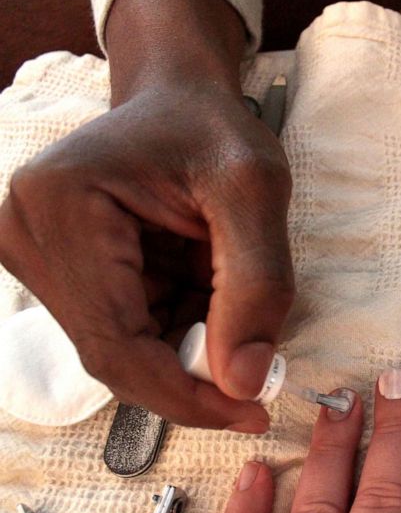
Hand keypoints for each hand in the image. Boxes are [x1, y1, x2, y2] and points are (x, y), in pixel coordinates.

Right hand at [0, 0, 293, 430]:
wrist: (181, 99)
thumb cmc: (215, 130)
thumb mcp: (256, 190)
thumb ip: (257, 285)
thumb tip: (243, 382)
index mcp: (61, 205)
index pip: (116, 341)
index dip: (185, 394)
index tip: (252, 413)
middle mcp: (28, 235)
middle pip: (112, 355)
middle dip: (192, 381)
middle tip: (259, 387)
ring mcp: (38, 256)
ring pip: (121, 350)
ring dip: (188, 355)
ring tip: (238, 316)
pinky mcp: (61, 270)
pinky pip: (124, 331)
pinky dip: (178, 334)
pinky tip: (210, 302)